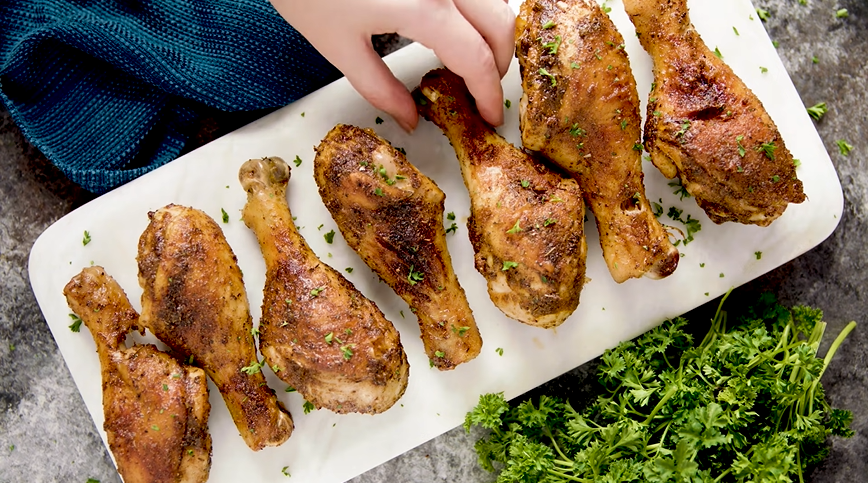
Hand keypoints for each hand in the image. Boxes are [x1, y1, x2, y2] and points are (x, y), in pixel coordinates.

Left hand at [270, 0, 514, 130]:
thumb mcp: (339, 47)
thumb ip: (381, 89)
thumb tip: (409, 118)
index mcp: (425, 8)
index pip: (477, 59)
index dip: (488, 93)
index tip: (489, 114)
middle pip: (501, 24)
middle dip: (500, 63)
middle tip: (481, 90)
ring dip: (493, 30)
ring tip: (471, 58)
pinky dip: (478, 7)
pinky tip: (458, 24)